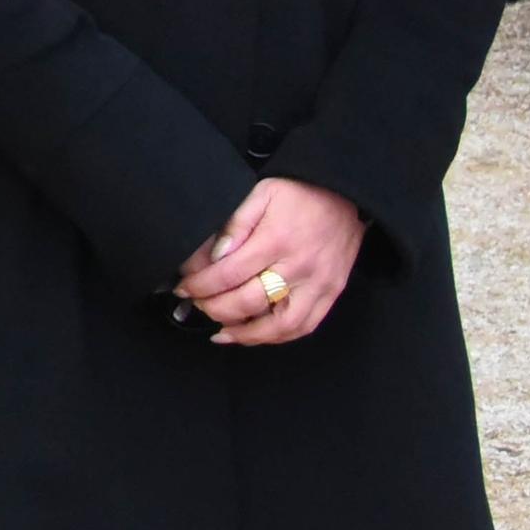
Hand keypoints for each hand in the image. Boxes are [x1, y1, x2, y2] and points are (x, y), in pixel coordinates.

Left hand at [179, 176, 365, 344]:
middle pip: (249, 302)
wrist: (345, 194)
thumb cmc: (299, 193)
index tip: (184, 287)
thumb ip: (235, 225)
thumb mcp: (260, 194)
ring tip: (222, 332)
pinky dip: (279, 336)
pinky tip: (256, 334)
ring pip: (281, 326)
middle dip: (215, 309)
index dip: (201, 285)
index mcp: (275, 241)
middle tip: (197, 305)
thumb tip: (213, 255)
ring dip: (247, 334)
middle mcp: (298, 268)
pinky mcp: (332, 293)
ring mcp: (319, 285)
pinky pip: (306, 326)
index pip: (228, 274)